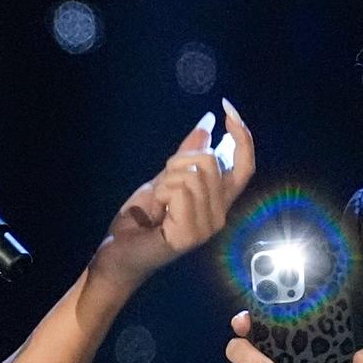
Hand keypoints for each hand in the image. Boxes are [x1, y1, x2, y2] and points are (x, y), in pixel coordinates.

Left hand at [96, 98, 256, 285]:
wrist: (117, 253)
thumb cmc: (140, 220)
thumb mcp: (165, 178)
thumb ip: (188, 154)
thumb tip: (208, 122)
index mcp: (218, 201)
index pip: (245, 166)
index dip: (243, 136)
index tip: (227, 109)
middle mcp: (220, 215)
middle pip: (211, 161)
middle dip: (179, 160)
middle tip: (162, 183)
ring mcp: (207, 227)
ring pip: (193, 175)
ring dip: (167, 179)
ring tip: (159, 201)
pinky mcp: (190, 235)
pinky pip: (180, 191)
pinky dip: (161, 193)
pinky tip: (156, 212)